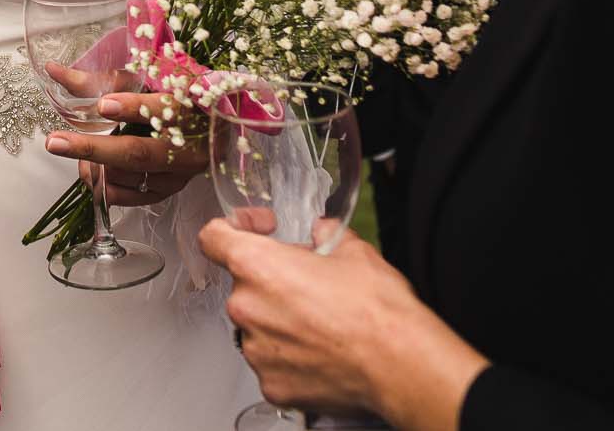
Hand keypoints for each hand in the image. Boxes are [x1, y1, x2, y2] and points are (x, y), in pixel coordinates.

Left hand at [45, 91, 206, 205]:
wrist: (211, 128)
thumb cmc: (172, 97)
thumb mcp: (145, 80)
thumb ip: (102, 80)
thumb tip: (55, 71)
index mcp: (188, 108)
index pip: (162, 108)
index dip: (132, 107)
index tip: (103, 105)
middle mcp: (188, 145)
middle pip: (138, 152)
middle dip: (93, 148)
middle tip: (55, 142)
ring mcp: (180, 173)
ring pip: (130, 176)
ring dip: (95, 166)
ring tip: (81, 149)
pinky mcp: (171, 190)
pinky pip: (131, 197)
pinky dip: (106, 186)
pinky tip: (96, 169)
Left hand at [201, 218, 487, 425]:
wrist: (399, 364)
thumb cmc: (376, 309)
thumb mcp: (353, 250)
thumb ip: (326, 235)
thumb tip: (322, 232)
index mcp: (256, 266)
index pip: (214, 238)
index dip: (234, 229)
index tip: (259, 232)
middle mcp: (246, 307)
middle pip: (244, 286)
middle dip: (273, 283)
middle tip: (309, 287)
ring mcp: (256, 350)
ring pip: (258, 327)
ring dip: (281, 323)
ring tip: (322, 325)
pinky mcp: (271, 385)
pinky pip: (272, 364)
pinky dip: (291, 359)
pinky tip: (322, 353)